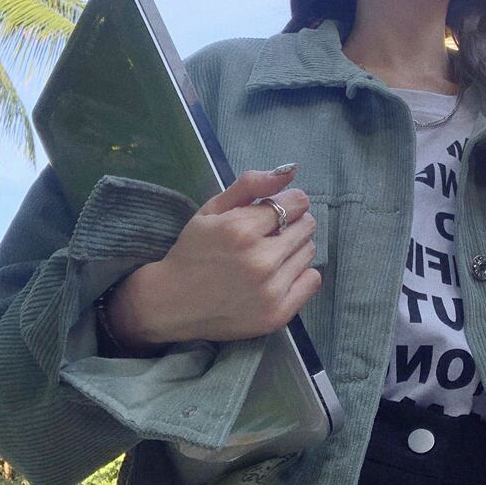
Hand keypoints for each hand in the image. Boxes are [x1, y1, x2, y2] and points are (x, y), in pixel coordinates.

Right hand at [107, 166, 321, 351]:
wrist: (172, 304)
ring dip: (294, 249)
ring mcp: (271, 291)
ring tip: (269, 256)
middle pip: (307, 226)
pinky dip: (300, 275)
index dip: (287, 202)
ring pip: (310, 252)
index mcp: (241, 230)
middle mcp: (260, 260)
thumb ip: (250, 185)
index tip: (273, 211)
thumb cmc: (194, 251)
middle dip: (291, 224)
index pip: (297, 202)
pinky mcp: (278, 314)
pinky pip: (313, 280)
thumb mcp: (212, 209)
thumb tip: (291, 171)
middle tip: (268, 235)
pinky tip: (278, 276)